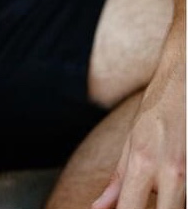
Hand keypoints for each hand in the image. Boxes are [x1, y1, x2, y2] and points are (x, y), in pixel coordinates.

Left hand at [92, 40, 184, 208]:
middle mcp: (170, 171)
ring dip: (167, 201)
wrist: (184, 82)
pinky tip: (172, 181)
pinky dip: (179, 193)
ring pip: (177, 205)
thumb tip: (98, 208)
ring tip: (158, 180)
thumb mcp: (131, 141)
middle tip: (142, 199)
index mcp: (143, 162)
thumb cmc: (156, 110)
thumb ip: (118, 180)